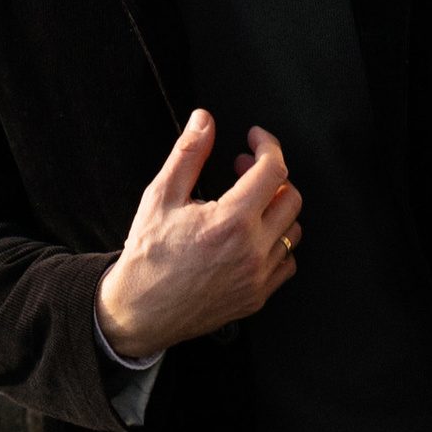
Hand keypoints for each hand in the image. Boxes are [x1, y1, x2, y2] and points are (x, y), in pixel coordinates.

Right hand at [97, 111, 300, 361]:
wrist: (139, 310)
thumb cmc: (149, 256)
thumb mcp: (161, 195)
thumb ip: (188, 153)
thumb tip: (204, 121)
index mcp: (232, 221)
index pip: (274, 170)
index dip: (267, 146)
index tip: (255, 139)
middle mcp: (252, 250)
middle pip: (291, 198)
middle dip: (271, 176)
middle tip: (243, 170)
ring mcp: (257, 277)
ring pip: (292, 231)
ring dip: (276, 210)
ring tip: (247, 203)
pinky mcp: (256, 297)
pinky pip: (286, 263)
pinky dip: (276, 245)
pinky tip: (251, 237)